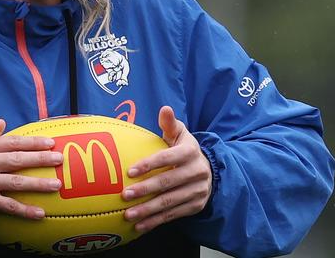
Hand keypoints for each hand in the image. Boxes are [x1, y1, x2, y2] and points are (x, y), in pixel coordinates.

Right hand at [0, 119, 62, 226]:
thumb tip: (2, 122)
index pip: (11, 142)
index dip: (32, 141)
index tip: (49, 142)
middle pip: (17, 159)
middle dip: (40, 158)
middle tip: (59, 158)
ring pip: (15, 182)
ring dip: (38, 184)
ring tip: (56, 184)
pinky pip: (8, 206)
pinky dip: (25, 210)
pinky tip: (40, 213)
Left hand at [122, 106, 211, 232]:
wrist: (209, 169)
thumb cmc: (184, 148)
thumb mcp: (180, 133)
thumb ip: (170, 123)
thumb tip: (164, 108)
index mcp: (190, 152)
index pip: (168, 158)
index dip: (149, 165)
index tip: (130, 172)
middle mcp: (197, 172)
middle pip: (168, 183)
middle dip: (145, 190)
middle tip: (124, 195)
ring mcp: (198, 191)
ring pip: (170, 202)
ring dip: (148, 211)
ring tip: (128, 215)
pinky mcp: (196, 206)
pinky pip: (174, 215)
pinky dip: (156, 222)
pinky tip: (140, 226)